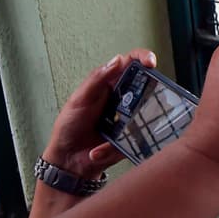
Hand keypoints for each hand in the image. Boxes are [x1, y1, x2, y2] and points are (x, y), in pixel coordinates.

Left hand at [42, 49, 156, 178]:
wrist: (68, 159)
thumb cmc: (70, 126)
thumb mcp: (79, 99)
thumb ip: (97, 79)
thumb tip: (118, 60)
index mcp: (109, 84)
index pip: (130, 63)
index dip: (143, 57)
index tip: (150, 62)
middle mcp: (123, 99)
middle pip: (146, 87)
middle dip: (149, 92)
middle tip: (134, 105)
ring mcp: (129, 118)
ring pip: (146, 114)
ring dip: (130, 124)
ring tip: (106, 134)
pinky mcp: (131, 138)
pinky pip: (134, 139)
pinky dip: (114, 146)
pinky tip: (97, 151)